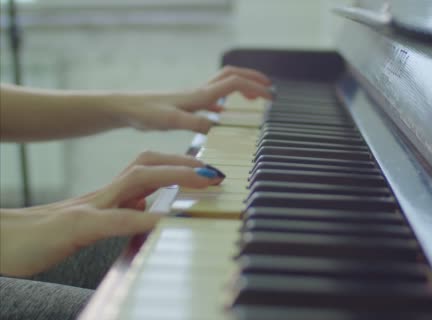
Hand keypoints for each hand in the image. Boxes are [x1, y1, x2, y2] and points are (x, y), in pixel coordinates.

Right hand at [0, 151, 223, 276]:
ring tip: (204, 179)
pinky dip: (138, 218)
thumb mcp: (95, 224)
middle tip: (219, 172)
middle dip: (186, 164)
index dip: (181, 166)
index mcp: (108, 197)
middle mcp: (103, 196)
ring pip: (135, 181)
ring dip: (173, 176)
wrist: (4, 243)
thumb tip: (151, 210)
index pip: (149, 170)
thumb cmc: (47, 236)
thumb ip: (122, 213)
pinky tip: (162, 220)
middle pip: (148, 165)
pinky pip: (111, 221)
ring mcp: (88, 209)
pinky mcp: (73, 229)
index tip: (212, 171)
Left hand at [118, 66, 272, 132]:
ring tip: (254, 98)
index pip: (235, 82)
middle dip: (253, 80)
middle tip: (268, 91)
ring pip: (223, 85)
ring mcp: (193, 98)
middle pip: (232, 76)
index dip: (254, 87)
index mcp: (199, 95)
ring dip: (241, 88)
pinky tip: (226, 115)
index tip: (270, 97)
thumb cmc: (145, 113)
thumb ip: (196, 123)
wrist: (125, 109)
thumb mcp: (171, 120)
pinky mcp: (186, 105)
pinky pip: (213, 99)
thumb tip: (219, 127)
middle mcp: (199, 93)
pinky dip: (226, 103)